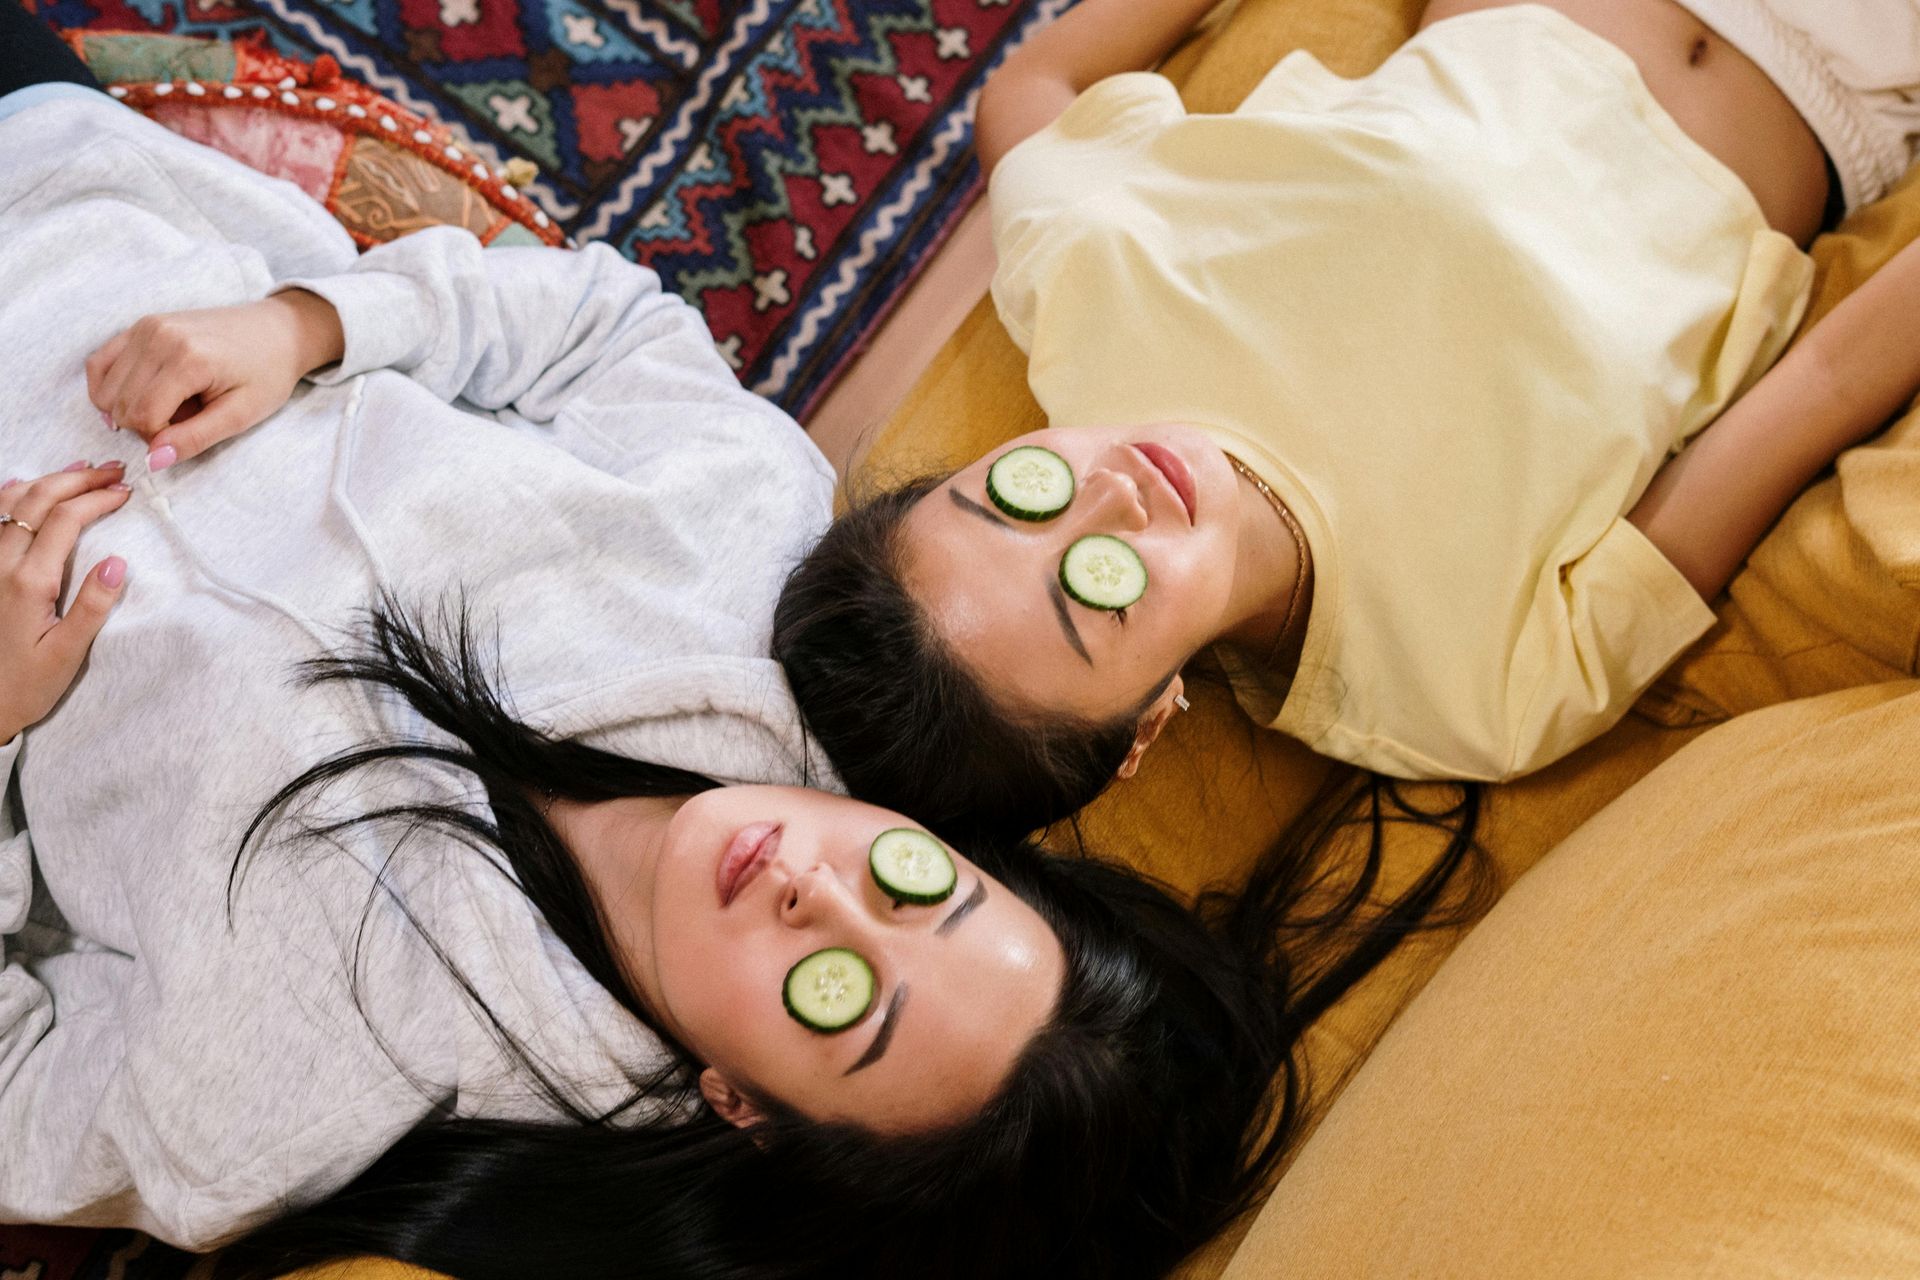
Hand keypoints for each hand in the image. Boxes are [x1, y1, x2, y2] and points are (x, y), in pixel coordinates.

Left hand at [0, 464, 131, 742]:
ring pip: (11, 503)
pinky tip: (24, 486)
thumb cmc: (26, 684)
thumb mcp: (68, 654)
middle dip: (76, 479)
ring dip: (47, 480)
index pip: (66, 520)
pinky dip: (11, 495)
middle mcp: (2, 564)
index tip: (127, 492)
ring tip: (79, 470)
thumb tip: (118, 563)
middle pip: (38, 501)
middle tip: (113, 471)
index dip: (97, 498)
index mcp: (30, 581)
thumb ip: (93, 607)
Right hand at [85, 290, 344, 470]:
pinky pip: (99, 363)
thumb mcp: (241, 415)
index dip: (160, 438)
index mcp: (189, 360)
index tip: (189, 433)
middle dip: (146, 425)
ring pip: (106, 389)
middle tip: (184, 420)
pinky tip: (138, 396)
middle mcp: (159, 337)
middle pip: (121, 404)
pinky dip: (110, 388)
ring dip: (131, 407)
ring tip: (172, 404)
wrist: (278, 332)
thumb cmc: (267, 374)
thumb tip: (153, 461)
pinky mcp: (139, 325)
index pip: (143, 417)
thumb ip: (196, 438)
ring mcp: (146, 327)